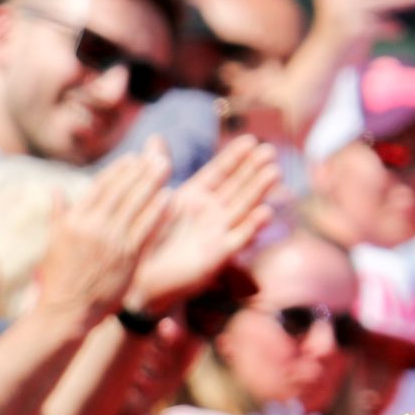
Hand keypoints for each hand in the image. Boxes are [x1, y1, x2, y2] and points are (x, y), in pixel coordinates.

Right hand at [32, 151, 167, 322]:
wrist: (67, 311)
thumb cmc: (58, 278)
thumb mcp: (53, 243)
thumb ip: (58, 214)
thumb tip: (56, 190)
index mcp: (73, 220)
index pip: (100, 186)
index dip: (119, 170)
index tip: (133, 158)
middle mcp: (93, 227)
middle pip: (122, 190)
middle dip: (141, 170)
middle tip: (157, 155)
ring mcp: (112, 241)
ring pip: (136, 204)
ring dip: (152, 182)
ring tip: (165, 166)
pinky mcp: (128, 257)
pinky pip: (147, 228)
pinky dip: (159, 211)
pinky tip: (170, 197)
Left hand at [127, 136, 281, 311]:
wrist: (141, 277)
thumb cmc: (146, 238)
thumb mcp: (153, 198)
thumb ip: (157, 167)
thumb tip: (155, 136)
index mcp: (196, 196)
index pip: (220, 171)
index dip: (235, 157)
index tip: (251, 140)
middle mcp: (212, 212)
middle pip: (237, 186)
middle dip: (253, 169)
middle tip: (269, 151)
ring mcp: (218, 231)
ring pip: (243, 207)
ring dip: (259, 191)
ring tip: (274, 173)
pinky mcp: (219, 254)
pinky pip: (238, 238)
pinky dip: (252, 226)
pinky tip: (265, 213)